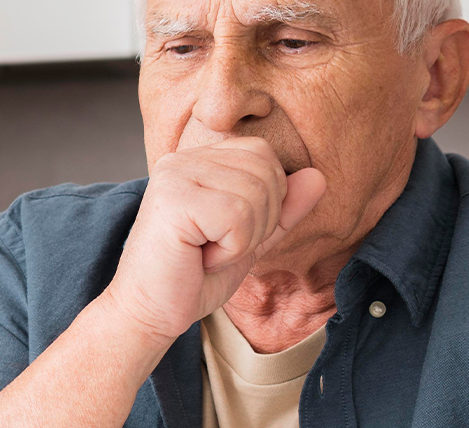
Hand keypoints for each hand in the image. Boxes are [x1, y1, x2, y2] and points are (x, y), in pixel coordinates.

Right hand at [102, 137, 326, 341]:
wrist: (150, 313)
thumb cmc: (194, 278)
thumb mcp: (251, 240)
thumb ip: (283, 208)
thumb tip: (319, 176)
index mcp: (198, 159)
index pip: (264, 155)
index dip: (264, 202)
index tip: (225, 232)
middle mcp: (182, 158)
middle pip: (266, 171)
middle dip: (258, 222)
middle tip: (216, 246)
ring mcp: (175, 174)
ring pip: (255, 195)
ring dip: (242, 239)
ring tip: (205, 251)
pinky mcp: (174, 198)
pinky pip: (237, 216)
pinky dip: (229, 249)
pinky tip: (198, 257)